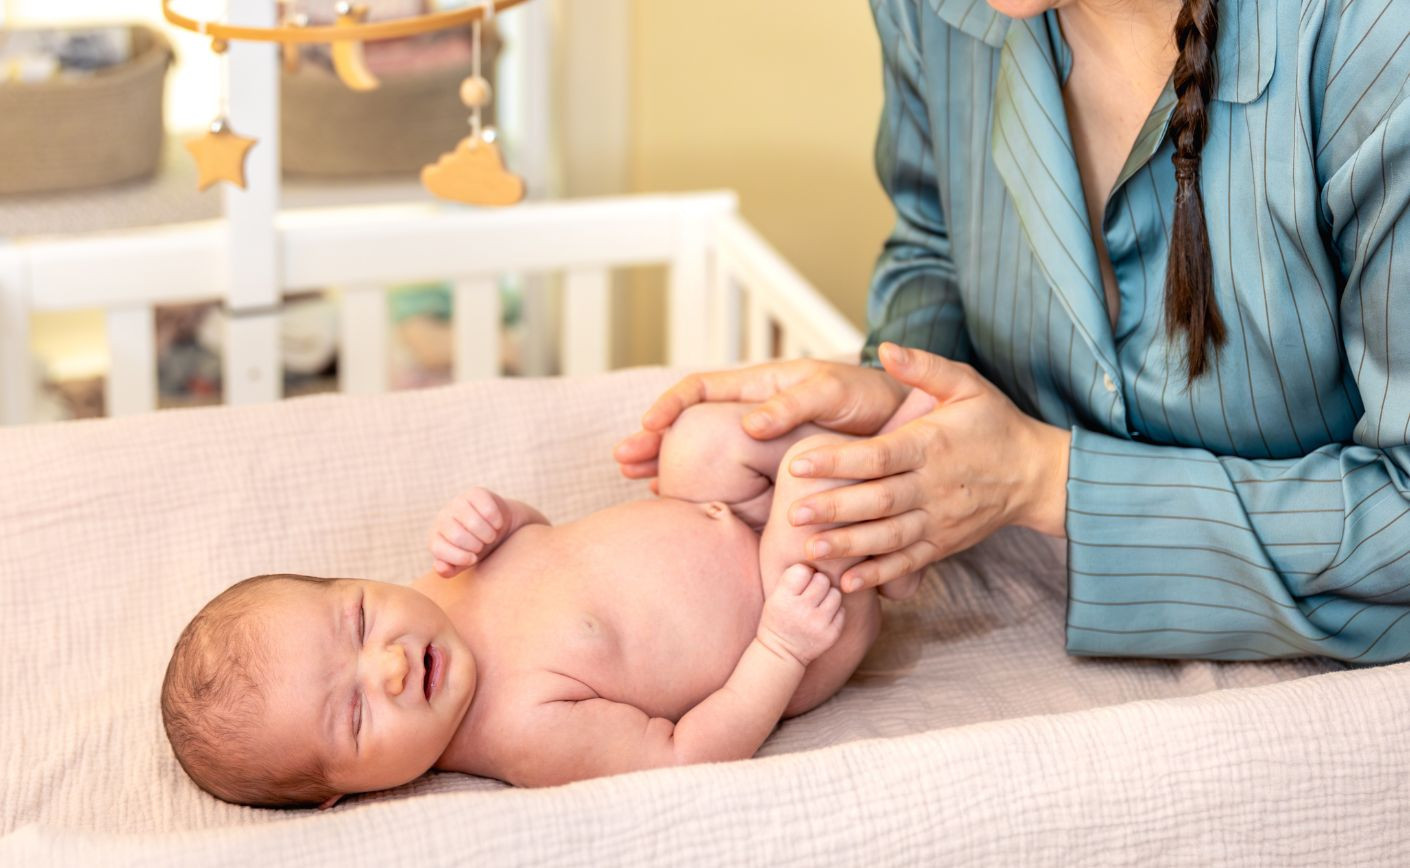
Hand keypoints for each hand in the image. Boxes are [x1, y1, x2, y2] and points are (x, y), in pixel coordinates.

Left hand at [428, 486, 510, 577]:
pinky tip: (496, 524)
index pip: (439, 549)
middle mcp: (443, 517)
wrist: (497, 527)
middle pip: (457, 536)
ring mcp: (458, 503)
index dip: (459, 557)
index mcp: (436, 536)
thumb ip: (450, 569)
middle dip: (476, 545)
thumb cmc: (476, 547)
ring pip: (473, 523)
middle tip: (482, 545)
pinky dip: (496, 521)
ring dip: (488, 534)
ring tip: (490, 536)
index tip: (473, 558)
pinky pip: (487, 509)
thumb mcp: (463, 562)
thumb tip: (441, 568)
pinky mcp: (475, 493)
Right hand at [613, 359, 909, 484]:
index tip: (647, 427)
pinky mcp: (779, 470)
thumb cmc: (872, 400)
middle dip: (656, 439)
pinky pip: (733, 476)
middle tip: (624, 463)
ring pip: (706, 451)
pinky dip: (707, 488)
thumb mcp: (834, 394)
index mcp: (762, 386)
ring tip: (643, 485)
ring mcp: (765, 443)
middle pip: (692, 422)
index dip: (670, 405)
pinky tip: (692, 506)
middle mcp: (756, 413)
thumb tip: (752, 423)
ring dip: (673, 465)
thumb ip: (794, 404)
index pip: (701, 387)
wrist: (906, 423)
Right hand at [756, 564, 844, 666]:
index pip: (802, 570)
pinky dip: (835, 611)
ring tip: (817, 604)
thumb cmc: (779, 616)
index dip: (803, 574)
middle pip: (822, 579)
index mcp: (783, 599)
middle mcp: (800, 611)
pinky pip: (842, 610)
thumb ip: (794, 576)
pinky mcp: (832, 634)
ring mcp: (818, 624)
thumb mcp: (775, 595)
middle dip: (818, 583)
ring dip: (828, 596)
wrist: (781, 652)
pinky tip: (823, 617)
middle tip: (810, 593)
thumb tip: (822, 553)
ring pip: (835, 593)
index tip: (799, 582)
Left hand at [788, 343, 1070, 592]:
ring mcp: (939, 520)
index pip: (878, 455)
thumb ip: (924, 367)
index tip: (798, 464)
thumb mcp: (967, 384)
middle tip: (793, 513)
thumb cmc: (994, 424)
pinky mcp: (944, 544)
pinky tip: (849, 582)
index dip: (838, 460)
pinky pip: (909, 563)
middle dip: (834, 508)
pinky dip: (880, 575)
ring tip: (810, 550)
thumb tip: (885, 348)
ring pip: (889, 537)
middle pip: (878, 500)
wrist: (1037, 474)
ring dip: (849, 545)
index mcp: (931, 445)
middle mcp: (933, 486)